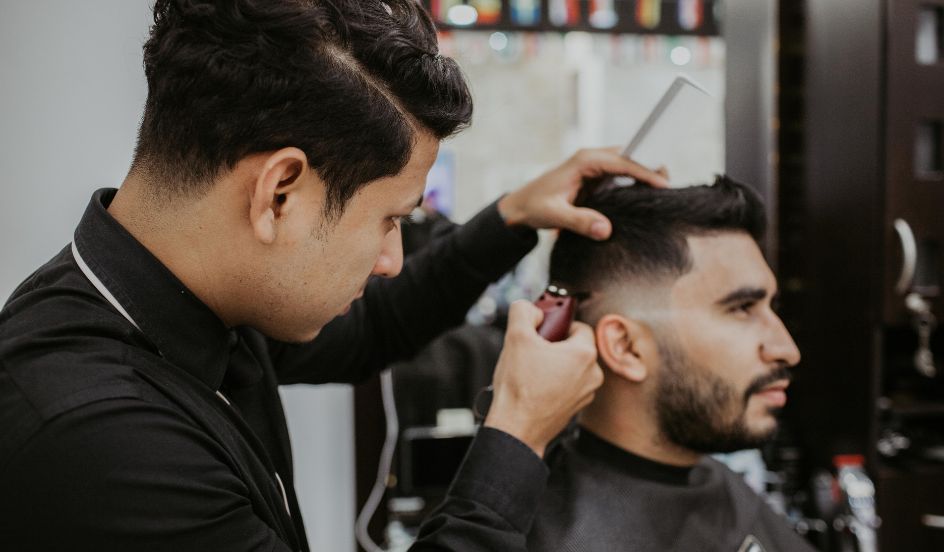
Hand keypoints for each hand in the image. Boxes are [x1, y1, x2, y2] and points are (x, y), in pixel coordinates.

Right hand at [484, 300, 603, 456]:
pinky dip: (554, 383)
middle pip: (575, 346)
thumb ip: (523, 311)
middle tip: (532, 352)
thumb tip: (531, 309)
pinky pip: (568, 385)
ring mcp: (586, 393)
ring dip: (554, 365)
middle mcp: (593, 374)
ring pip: (571, 367)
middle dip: (554, 346)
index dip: (557, 326)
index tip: (541, 333)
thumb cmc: (519, 387)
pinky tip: (535, 388)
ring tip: (531, 372)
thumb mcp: (515, 336)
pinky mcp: (576, 407)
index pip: (578, 326)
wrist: (517, 429)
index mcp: (585, 354)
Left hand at [497, 147, 669, 239]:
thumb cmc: (534, 207)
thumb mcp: (555, 215)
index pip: (623, 162)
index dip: (645, 173)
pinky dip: (634, 185)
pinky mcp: (596, 179)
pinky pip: (621, 178)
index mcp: (584, 161)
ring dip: (644, 177)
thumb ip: (580, 221)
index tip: (663, 185)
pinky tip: (645, 199)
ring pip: (628, 167)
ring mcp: (595, 168)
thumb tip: (606, 229)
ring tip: (664, 193)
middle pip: (630, 159)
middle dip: (651, 169)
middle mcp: (592, 159)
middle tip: (670, 187)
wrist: (520, 208)